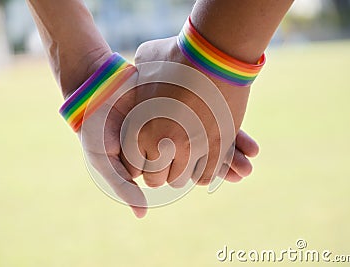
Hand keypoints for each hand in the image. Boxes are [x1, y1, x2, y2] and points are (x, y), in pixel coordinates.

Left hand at [118, 37, 255, 187]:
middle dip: (158, 170)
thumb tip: (134, 80)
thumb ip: (136, 81)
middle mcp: (162, 145)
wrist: (217, 54)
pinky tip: (199, 158)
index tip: (145, 153)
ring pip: (179, 179)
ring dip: (179, 171)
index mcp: (140, 130)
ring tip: (181, 155)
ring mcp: (191, 149)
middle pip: (156, 178)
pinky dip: (201, 172)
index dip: (139, 161)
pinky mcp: (216, 149)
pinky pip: (204, 176)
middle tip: (164, 156)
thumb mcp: (145, 63)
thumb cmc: (177, 56)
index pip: (133, 166)